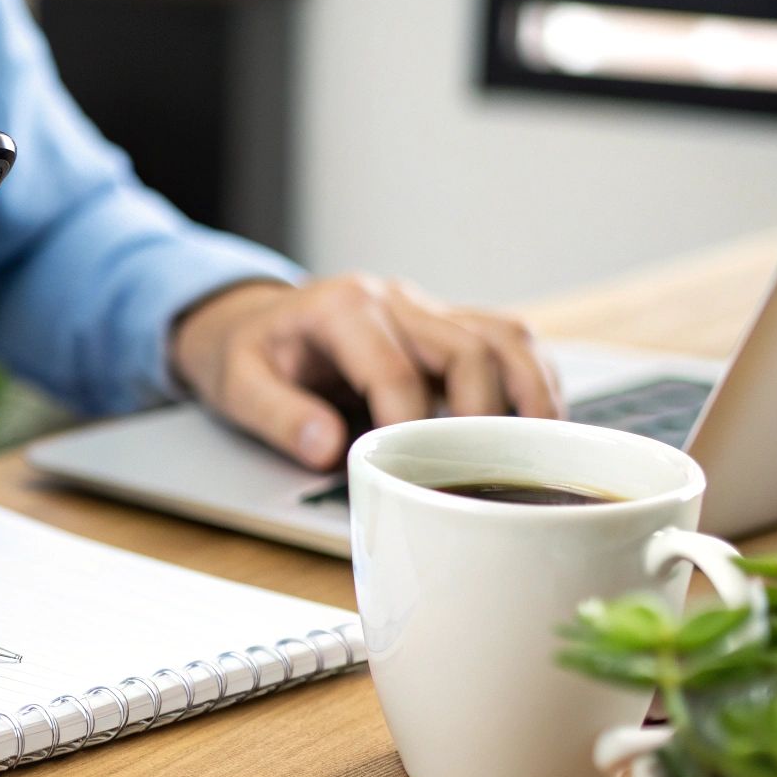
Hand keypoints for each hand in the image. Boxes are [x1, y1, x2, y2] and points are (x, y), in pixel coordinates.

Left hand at [171, 276, 561, 470]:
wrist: (249, 321)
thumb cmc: (245, 354)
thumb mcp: (236, 385)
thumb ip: (278, 416)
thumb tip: (328, 448)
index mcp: (344, 309)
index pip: (396, 369)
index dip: (411, 425)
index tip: (414, 474)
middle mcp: (395, 301)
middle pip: (470, 349)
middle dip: (485, 415)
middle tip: (487, 475)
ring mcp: (427, 309)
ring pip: (505, 337)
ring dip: (530, 394)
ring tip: (540, 453)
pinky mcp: (447, 325)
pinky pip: (508, 341)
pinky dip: (534, 381)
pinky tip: (540, 426)